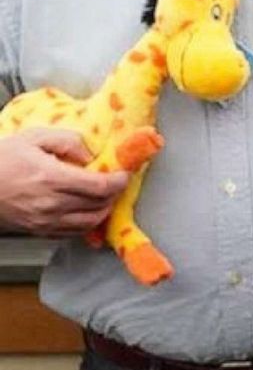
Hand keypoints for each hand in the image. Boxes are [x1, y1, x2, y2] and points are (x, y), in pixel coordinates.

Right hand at [0, 129, 126, 235]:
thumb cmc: (1, 159)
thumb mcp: (33, 137)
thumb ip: (68, 141)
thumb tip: (90, 156)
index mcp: (51, 178)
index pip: (100, 186)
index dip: (118, 181)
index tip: (123, 174)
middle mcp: (51, 203)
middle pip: (99, 205)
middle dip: (114, 194)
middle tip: (115, 183)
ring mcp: (44, 221)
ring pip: (90, 223)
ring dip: (103, 210)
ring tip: (103, 196)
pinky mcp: (39, 230)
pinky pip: (73, 232)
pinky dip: (86, 222)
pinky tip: (86, 210)